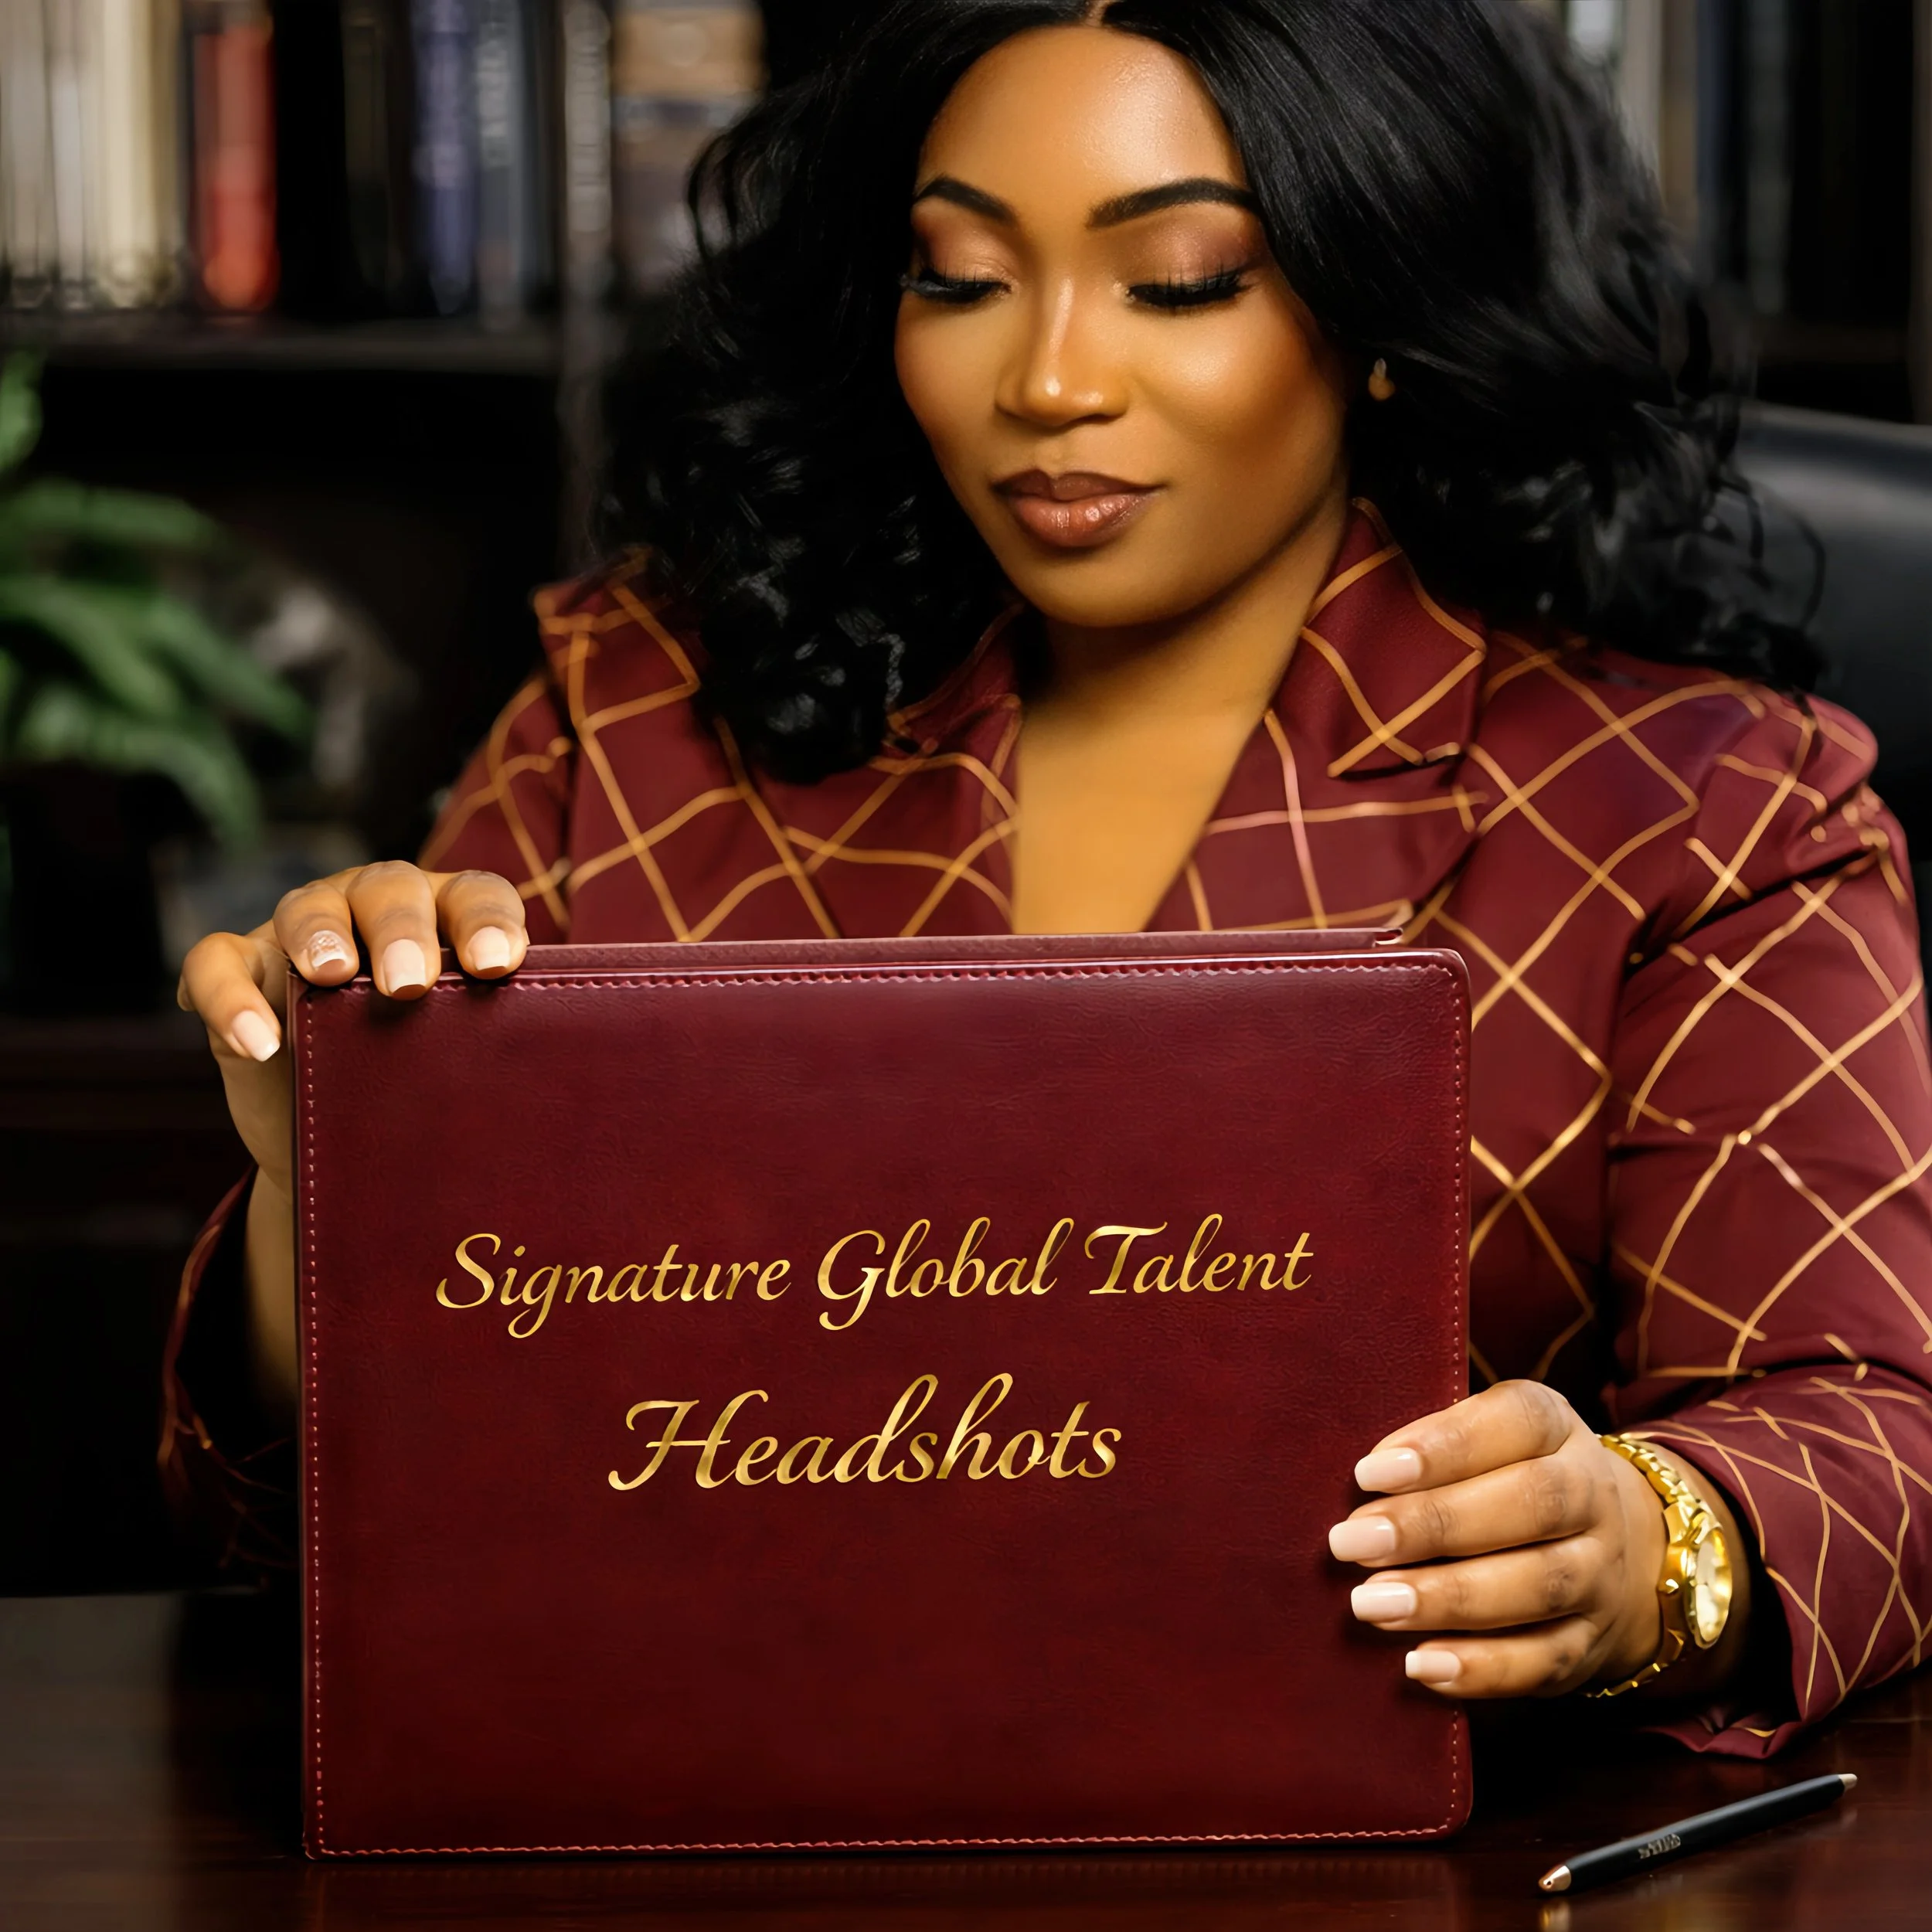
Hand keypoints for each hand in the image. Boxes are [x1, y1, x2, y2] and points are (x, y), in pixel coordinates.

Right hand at [177, 862, 528, 1197]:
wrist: (355, 1143)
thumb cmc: (429, 1081)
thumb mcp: (463, 1060)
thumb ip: (493, 1041)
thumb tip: (546, 1070)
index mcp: (447, 916)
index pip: (475, 896)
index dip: (487, 922)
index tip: (497, 967)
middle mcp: (374, 907)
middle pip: (390, 889)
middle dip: (402, 929)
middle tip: (411, 983)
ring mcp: (301, 931)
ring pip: (307, 907)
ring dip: (320, 935)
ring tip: (331, 975)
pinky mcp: (241, 968)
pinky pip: (217, 963)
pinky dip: (228, 995)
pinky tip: (256, 1040)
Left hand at [1329, 1381, 1672, 1698]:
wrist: (1624, 1551)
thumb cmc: (1506, 1479)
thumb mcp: (1484, 1440)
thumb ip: (1429, 1448)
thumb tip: (1363, 1483)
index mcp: (1556, 1429)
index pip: (1518, 1421)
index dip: (1444, 1445)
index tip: (1368, 1473)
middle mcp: (1591, 1497)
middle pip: (1530, 1504)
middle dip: (1432, 1524)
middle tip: (1350, 1542)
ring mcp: (1600, 1574)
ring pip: (1538, 1586)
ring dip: (1446, 1599)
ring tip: (1370, 1603)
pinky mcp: (1591, 1643)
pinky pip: (1544, 1660)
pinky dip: (1481, 1667)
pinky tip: (1420, 1664)